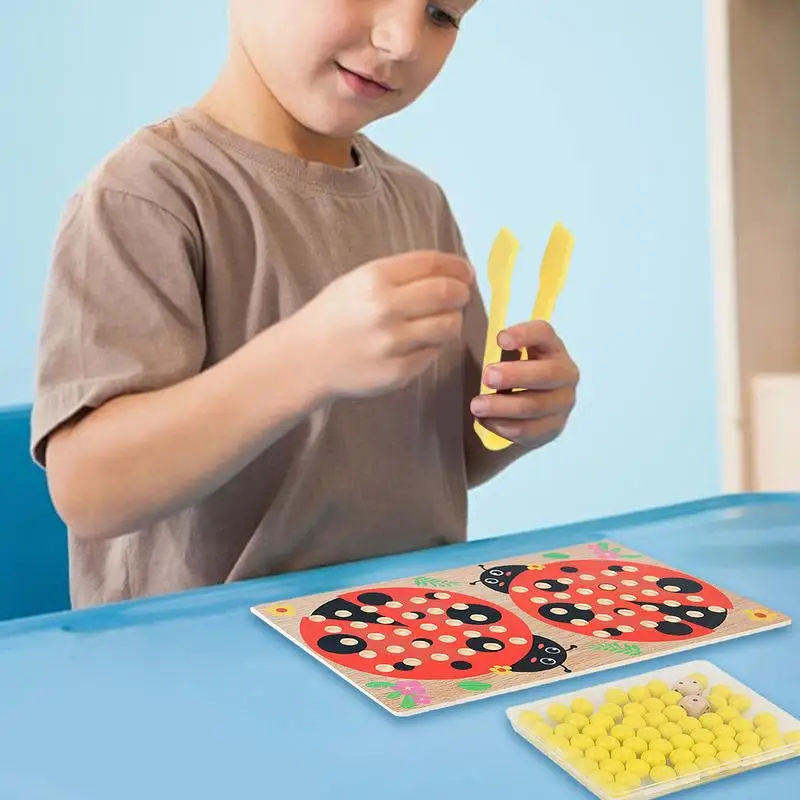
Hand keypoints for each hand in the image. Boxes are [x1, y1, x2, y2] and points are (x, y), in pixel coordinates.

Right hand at [301, 251, 473, 399]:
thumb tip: (452, 273)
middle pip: (447, 293)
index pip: (433, 264)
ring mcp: (393, 343)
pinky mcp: (399, 371)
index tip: (465, 272)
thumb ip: (401, 275)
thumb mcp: (359, 281)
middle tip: (461, 296)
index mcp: (374, 278)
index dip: (457, 266)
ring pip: (448, 325)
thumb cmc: (335, 316)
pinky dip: (434, 345)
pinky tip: (420, 342)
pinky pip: (433, 353)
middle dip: (461, 293)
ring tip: (442, 320)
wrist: (306, 359)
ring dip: (453, 320)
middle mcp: (385, 308)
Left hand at [469, 320, 578, 449]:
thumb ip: (495, 348)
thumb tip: (468, 335)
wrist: (526, 412)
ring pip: (535, 406)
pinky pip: (528, 429)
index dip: (524, 334)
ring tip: (477, 405)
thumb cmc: (512, 375)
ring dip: (502, 406)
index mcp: (552, 347)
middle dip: (514, 375)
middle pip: (546, 373)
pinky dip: (503, 425)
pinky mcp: (552, 428)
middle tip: (487, 377)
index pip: (544, 334)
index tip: (500, 340)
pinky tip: (485, 420)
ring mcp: (562, 403)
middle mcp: (564, 374)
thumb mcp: (508, 356)